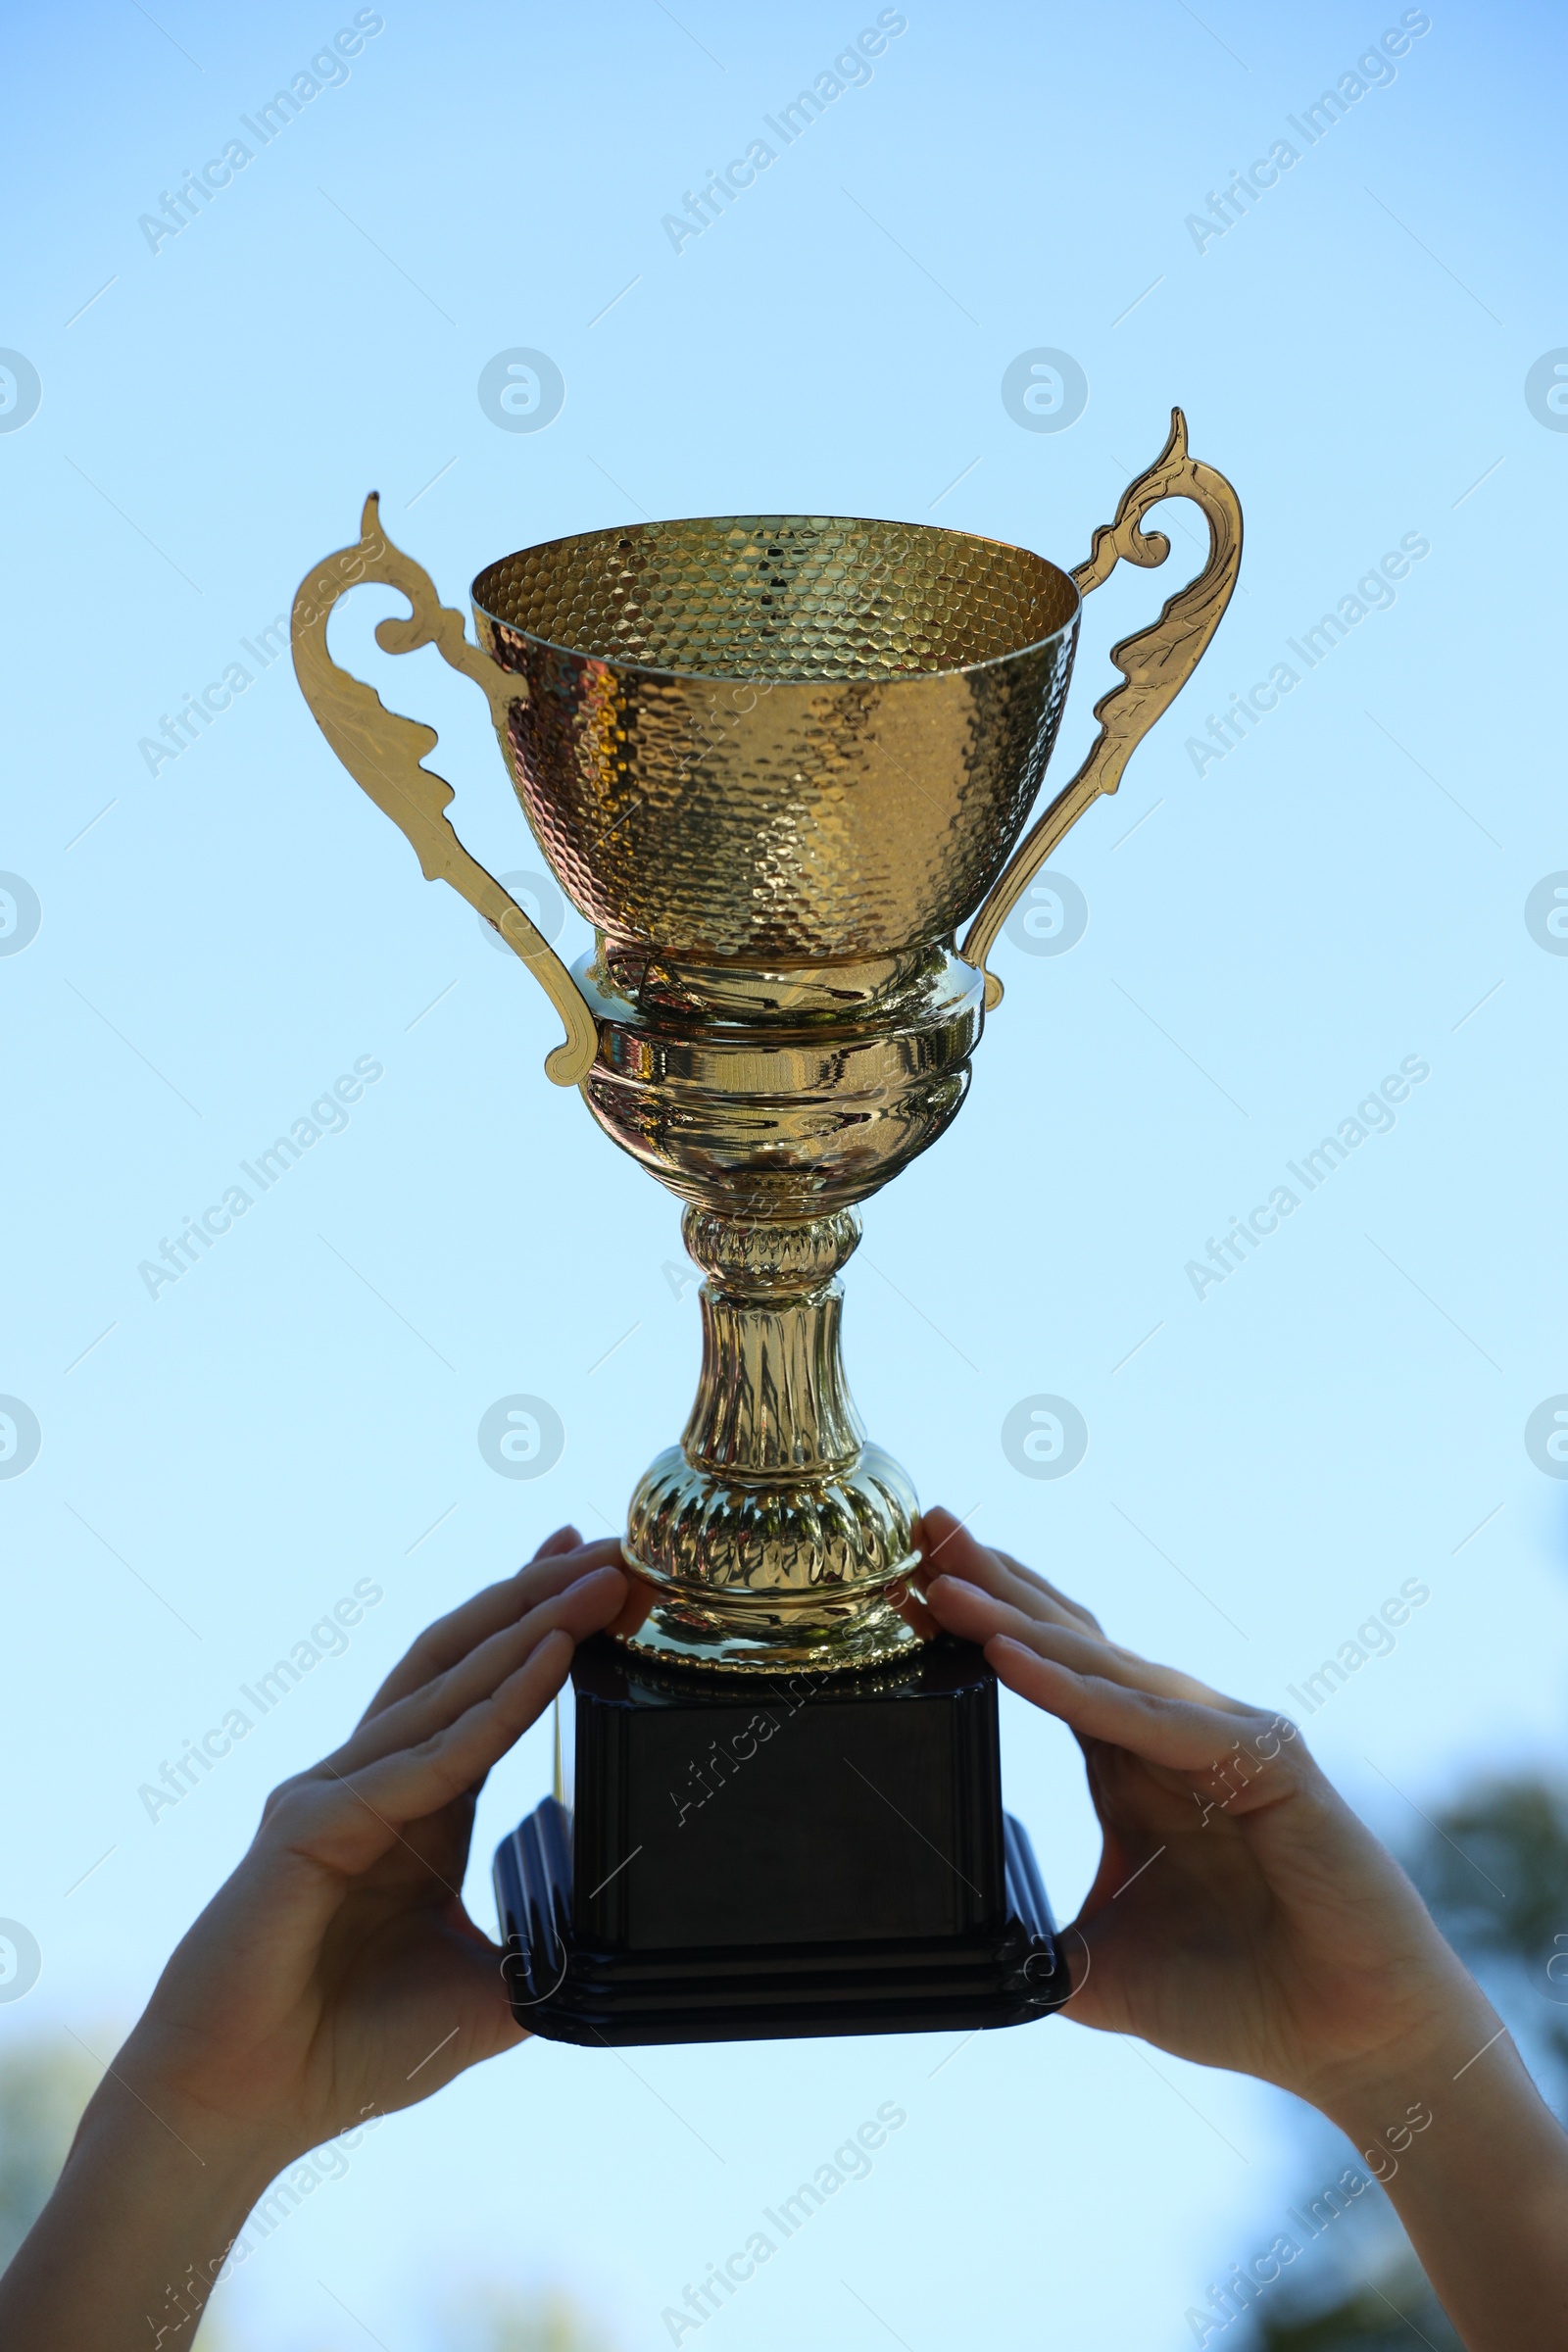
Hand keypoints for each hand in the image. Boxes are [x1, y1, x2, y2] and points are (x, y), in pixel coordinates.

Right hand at [110, 1529, 626, 2175]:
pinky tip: (549, 1664)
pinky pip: (425, 1761)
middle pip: (464, 1660)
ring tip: (596, 1583)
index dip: (538, 1626)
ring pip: (444, 1687)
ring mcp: (336, 1793)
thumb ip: (545, 1954)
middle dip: (540, 1598)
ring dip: (528, 1628)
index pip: (485, 1692)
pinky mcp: (310, 1826)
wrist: (245, 2110)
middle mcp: (374, 1782)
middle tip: (615, 1549)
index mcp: (417, 1808)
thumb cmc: (346, 2052)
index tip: (598, 1573)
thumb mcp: (485, 1993)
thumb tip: (621, 1944)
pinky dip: (494, 1709)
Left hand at [917, 1508, 1491, 2116]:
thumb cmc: (1245, 1999)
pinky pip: (1153, 1718)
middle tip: (918, 1528)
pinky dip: (1078, 1688)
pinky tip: (1014, 1659)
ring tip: (944, 1586)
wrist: (1352, 2045)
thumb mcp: (1099, 1972)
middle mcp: (1173, 1734)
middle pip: (1066, 1638)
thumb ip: (1035, 1950)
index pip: (1042, 1670)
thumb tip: (966, 1964)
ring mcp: (1222, 1737)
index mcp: (1131, 1765)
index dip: (976, 1627)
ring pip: (1102, 1665)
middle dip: (990, 1583)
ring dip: (1018, 1622)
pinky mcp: (1267, 1760)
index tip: (899, 1591)